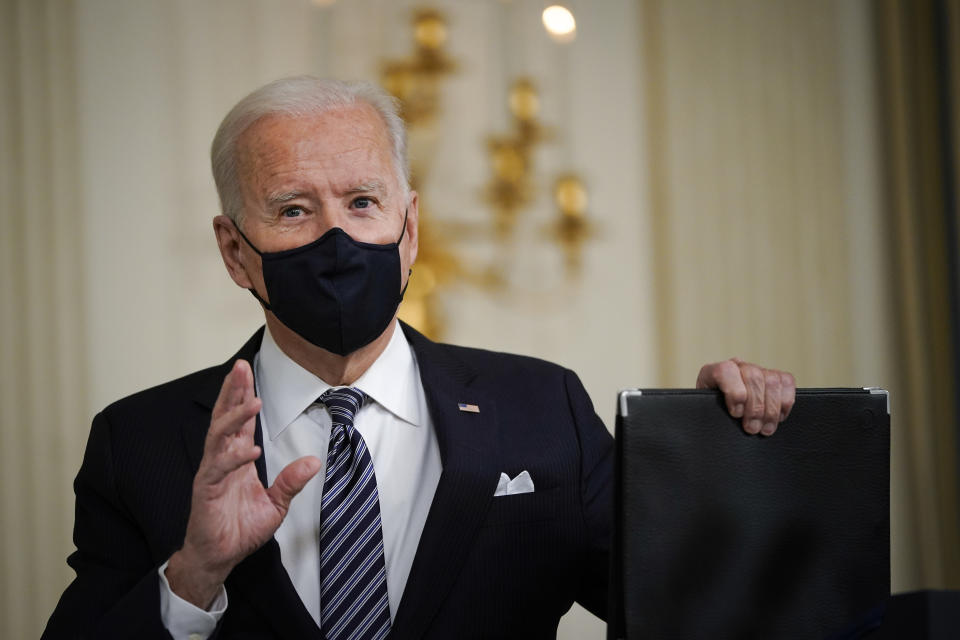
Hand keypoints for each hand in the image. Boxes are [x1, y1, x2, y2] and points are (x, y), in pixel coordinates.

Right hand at [166, 359, 322, 607]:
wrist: (219, 557)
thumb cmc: (240, 529)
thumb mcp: (275, 504)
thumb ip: (291, 482)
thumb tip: (314, 462)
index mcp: (236, 458)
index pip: (239, 420)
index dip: (242, 395)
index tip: (247, 371)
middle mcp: (221, 459)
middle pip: (224, 417)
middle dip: (232, 391)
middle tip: (240, 367)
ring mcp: (212, 472)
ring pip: (218, 435)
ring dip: (234, 416)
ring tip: (251, 400)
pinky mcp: (206, 489)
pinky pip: (218, 467)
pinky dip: (234, 456)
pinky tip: (249, 449)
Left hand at [696, 358, 795, 435]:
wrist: (719, 416)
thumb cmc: (712, 417)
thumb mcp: (705, 415)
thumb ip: (710, 413)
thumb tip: (722, 423)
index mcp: (712, 372)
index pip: (726, 371)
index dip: (734, 393)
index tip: (736, 414)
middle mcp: (737, 366)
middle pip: (753, 376)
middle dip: (755, 407)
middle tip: (752, 429)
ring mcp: (757, 369)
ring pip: (772, 380)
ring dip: (771, 409)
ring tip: (764, 429)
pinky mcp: (774, 377)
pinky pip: (787, 382)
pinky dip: (785, 402)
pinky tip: (777, 418)